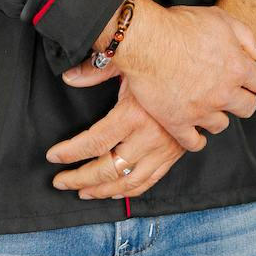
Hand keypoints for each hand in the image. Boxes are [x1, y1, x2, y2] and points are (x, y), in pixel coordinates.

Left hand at [45, 78, 185, 200]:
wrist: (201, 73)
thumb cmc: (161, 66)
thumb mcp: (127, 64)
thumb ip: (95, 71)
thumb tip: (69, 77)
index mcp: (133, 115)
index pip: (94, 143)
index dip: (69, 153)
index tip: (54, 156)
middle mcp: (148, 137)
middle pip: (107, 169)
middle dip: (79, 178)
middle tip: (61, 181)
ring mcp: (163, 150)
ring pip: (127, 182)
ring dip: (101, 191)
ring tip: (82, 191)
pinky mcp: (173, 156)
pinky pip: (148, 181)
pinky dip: (129, 191)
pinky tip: (114, 191)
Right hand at [69, 1, 255, 149]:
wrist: (145, 40)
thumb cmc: (179, 26)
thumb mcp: (219, 18)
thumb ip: (244, 36)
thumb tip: (255, 55)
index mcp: (237, 68)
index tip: (251, 79)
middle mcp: (223, 93)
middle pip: (248, 107)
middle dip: (241, 98)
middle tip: (229, 91)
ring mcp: (201, 111)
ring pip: (221, 125)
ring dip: (217, 116)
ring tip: (207, 107)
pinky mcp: (177, 122)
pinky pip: (193, 143)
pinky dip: (196, 140)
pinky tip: (194, 133)